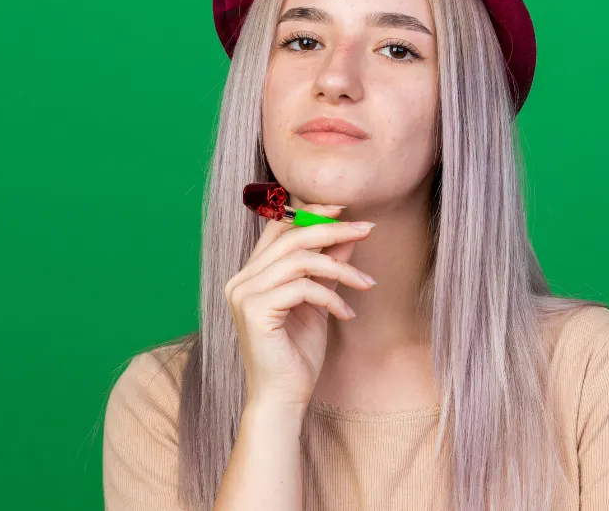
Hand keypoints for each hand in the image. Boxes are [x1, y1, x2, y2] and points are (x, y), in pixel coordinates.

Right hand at [223, 204, 376, 409]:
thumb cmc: (297, 354)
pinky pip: (302, 288)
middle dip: (334, 229)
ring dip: (341, 268)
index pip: (278, 228)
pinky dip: (331, 297)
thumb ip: (326, 267)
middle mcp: (241, 280)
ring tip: (367, 285)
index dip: (311, 213)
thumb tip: (346, 234)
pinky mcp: (255, 311)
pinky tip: (346, 314)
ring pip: (299, 260)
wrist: (283, 398)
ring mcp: (244, 295)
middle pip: (291, 236)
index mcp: (251, 275)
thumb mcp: (318, 302)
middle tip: (367, 230)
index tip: (345, 210)